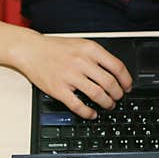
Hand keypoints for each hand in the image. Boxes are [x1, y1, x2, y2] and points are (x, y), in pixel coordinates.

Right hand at [14, 35, 132, 118]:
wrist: (30, 50)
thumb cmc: (55, 48)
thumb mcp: (81, 44)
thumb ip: (98, 56)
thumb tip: (116, 72)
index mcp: (90, 50)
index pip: (117, 67)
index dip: (126, 80)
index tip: (128, 86)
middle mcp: (82, 62)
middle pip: (110, 83)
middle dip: (118, 94)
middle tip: (118, 98)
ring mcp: (70, 76)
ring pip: (98, 95)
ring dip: (107, 103)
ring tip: (108, 105)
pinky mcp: (59, 89)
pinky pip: (78, 105)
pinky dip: (88, 112)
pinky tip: (92, 113)